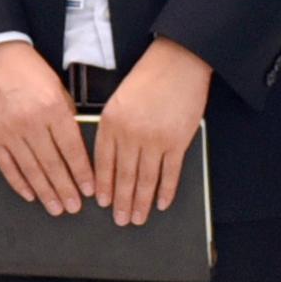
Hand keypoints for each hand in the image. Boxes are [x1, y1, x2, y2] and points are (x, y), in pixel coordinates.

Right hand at [0, 39, 94, 214]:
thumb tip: (76, 149)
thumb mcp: (58, 88)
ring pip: (30, 169)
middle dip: (65, 189)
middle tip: (74, 208)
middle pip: (52, 164)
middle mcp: (32, 122)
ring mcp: (9, 131)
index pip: (72, 149)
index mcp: (53, 108)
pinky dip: (19, 182)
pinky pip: (7, 165)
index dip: (81, 173)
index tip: (90, 190)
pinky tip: (30, 195)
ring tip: (56, 207)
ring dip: (45, 192)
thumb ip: (67, 117)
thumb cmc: (30, 71)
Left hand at [92, 38, 213, 225]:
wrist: (179, 61)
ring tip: (138, 218)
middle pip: (124, 176)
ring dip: (142, 202)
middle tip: (120, 220)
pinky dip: (166, 190)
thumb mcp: (118, 100)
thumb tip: (110, 161)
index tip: (102, 203)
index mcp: (111, 122)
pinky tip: (162, 203)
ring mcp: (156, 139)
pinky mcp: (178, 141)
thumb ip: (112, 128)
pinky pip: (170, 173)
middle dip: (122, 202)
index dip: (103, 186)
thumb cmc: (148, 78)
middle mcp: (131, 134)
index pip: (104, 163)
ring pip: (146, 179)